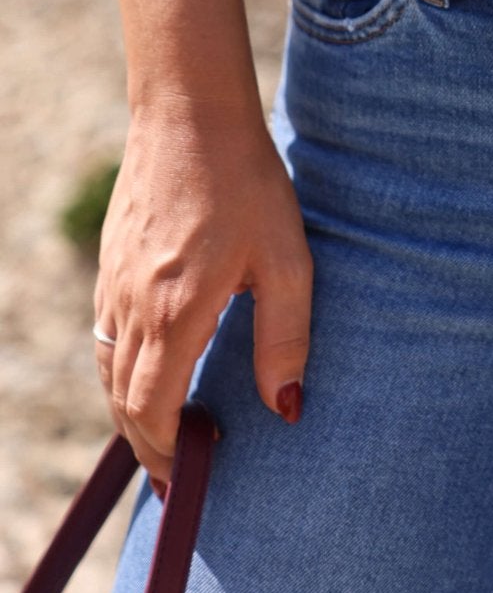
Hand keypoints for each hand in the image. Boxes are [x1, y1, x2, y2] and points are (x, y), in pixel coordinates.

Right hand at [92, 99, 312, 493]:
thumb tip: (285, 409)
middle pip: (124, 401)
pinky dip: (122, 368)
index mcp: (176, 312)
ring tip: (163, 433)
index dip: (167, 452)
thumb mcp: (285, 259)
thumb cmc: (249, 182)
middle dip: (147, 445)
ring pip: (109, 369)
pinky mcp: (110, 261)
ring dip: (131, 409)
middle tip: (176, 474)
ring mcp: (114, 283)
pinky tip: (151, 367)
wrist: (191, 114)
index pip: (153, 411)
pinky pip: (106, 334)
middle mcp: (133, 306)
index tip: (189, 478)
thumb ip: (285, 337)